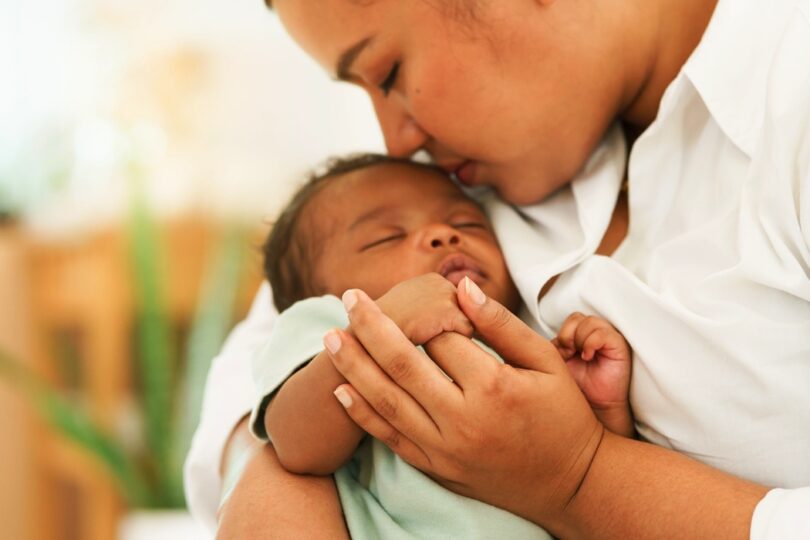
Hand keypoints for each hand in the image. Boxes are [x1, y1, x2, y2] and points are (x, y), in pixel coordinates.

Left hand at [325, 277, 603, 534]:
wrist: (570, 483)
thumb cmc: (562, 416)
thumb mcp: (547, 362)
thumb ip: (502, 324)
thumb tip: (462, 287)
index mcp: (494, 387)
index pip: (443, 339)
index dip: (429, 313)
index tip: (417, 294)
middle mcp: (463, 419)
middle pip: (403, 364)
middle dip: (371, 327)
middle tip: (349, 297)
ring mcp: (445, 448)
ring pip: (387, 401)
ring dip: (354, 366)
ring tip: (331, 336)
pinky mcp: (437, 468)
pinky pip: (390, 439)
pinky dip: (362, 415)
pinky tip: (341, 389)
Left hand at [552, 312, 631, 411]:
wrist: (593, 408)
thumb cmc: (577, 388)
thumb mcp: (557, 363)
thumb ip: (552, 346)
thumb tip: (543, 337)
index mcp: (580, 337)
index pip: (569, 320)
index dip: (562, 334)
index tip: (562, 353)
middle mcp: (594, 335)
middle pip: (577, 318)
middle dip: (568, 335)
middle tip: (569, 354)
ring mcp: (608, 339)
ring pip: (590, 322)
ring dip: (580, 339)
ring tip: (581, 356)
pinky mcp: (619, 346)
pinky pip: (603, 333)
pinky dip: (591, 343)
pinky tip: (588, 357)